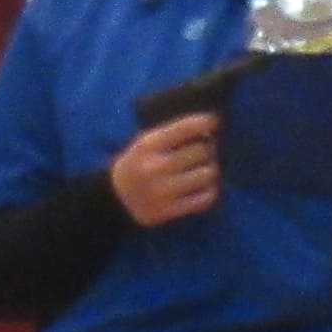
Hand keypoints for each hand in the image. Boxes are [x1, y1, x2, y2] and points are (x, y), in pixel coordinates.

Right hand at [110, 111, 223, 227]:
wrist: (117, 198)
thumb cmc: (137, 164)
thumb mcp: (144, 144)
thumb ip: (171, 135)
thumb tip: (208, 128)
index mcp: (147, 146)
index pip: (183, 128)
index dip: (204, 122)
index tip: (214, 120)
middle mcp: (155, 167)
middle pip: (200, 151)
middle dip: (209, 148)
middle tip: (208, 150)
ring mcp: (163, 191)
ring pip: (206, 175)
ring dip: (211, 169)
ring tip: (207, 168)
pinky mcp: (170, 210)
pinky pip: (204, 199)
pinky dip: (210, 191)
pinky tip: (205, 187)